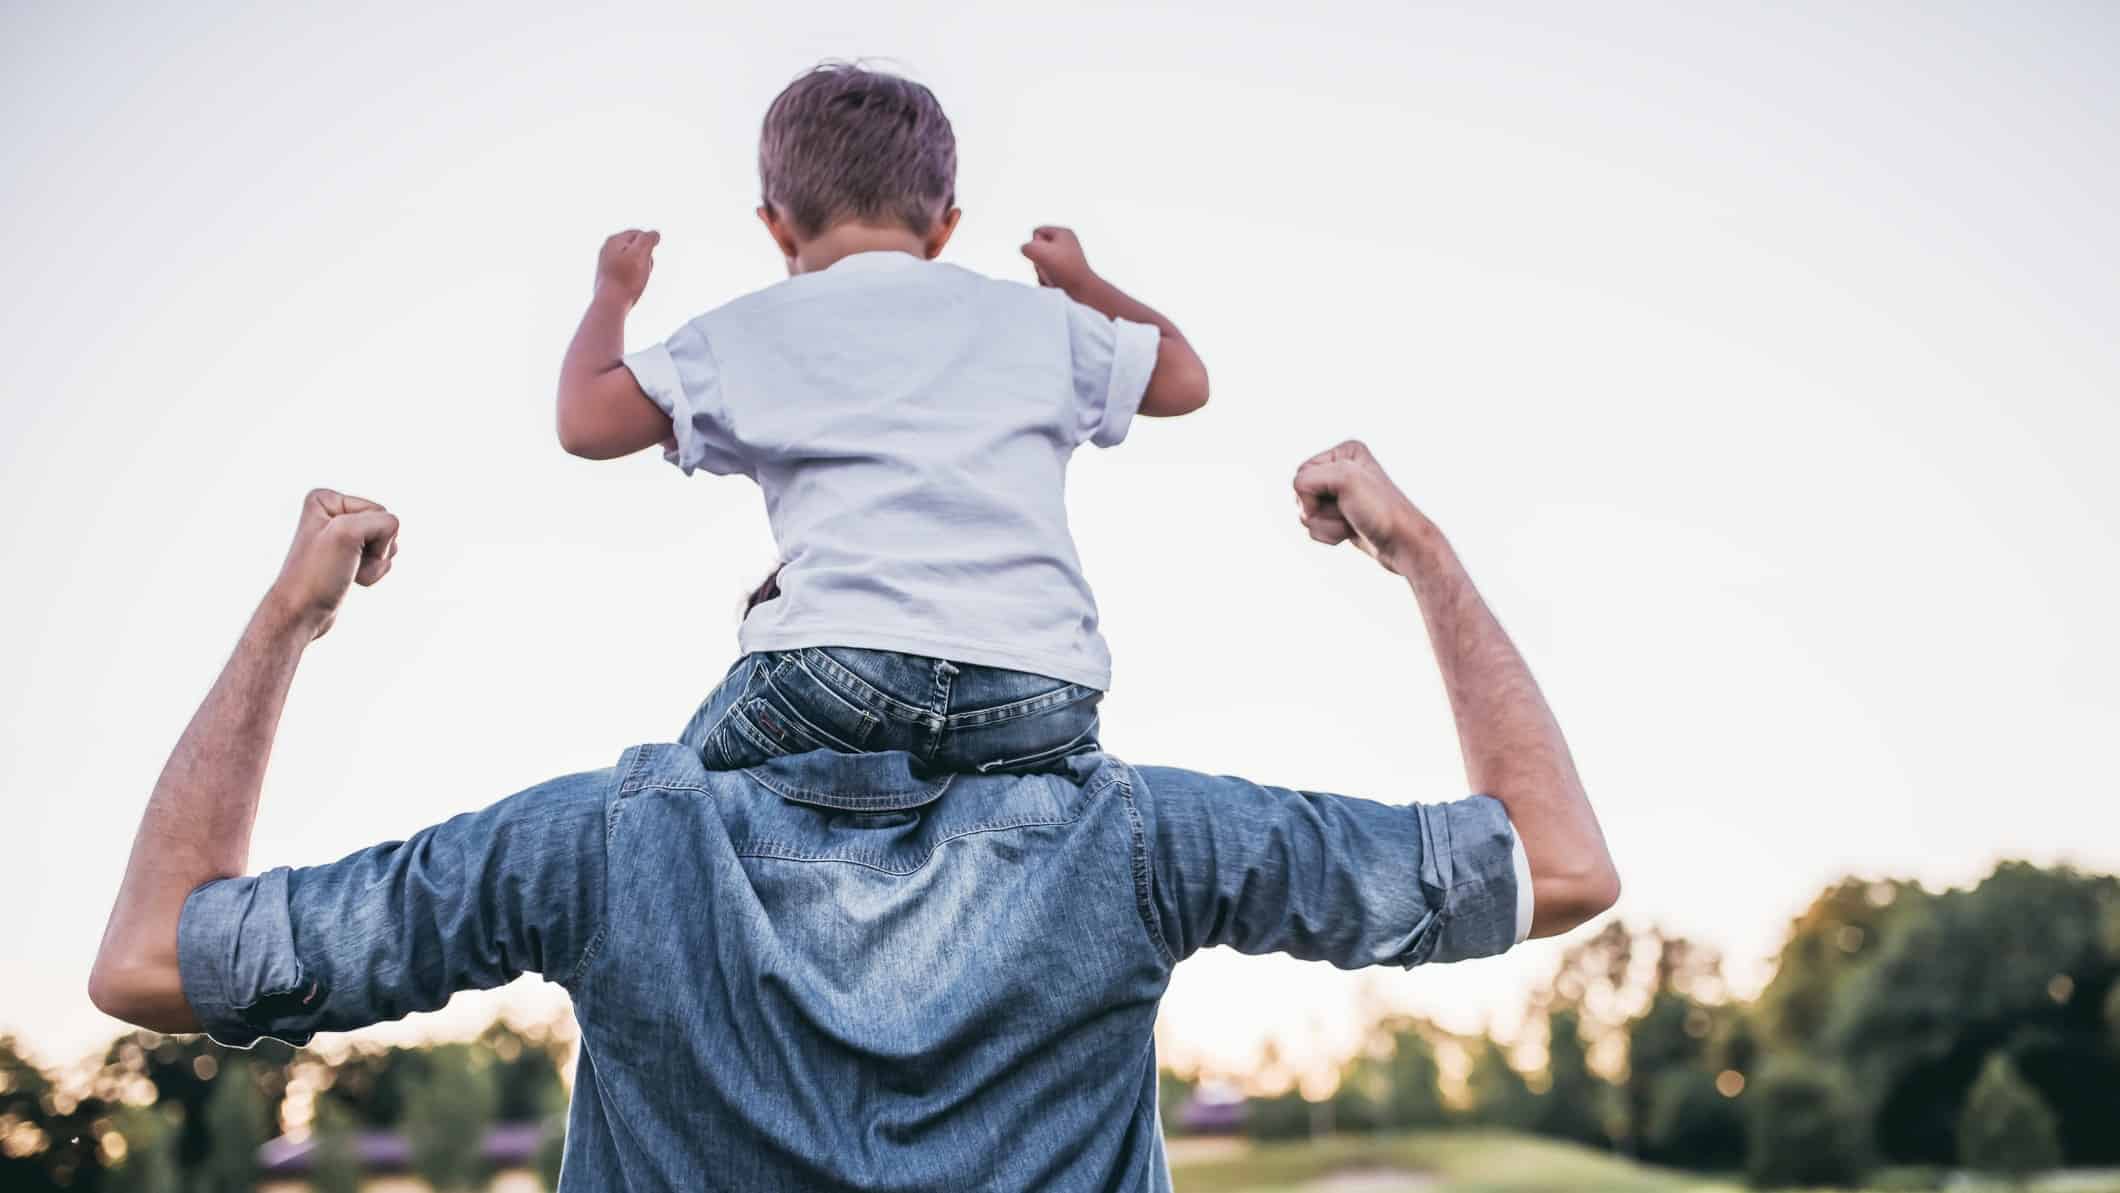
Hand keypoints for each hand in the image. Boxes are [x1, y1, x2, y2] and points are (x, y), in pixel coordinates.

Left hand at [266, 489, 399, 640]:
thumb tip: (394, 534)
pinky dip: (373, 573)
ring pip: (386, 543)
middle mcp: (332, 513)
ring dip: (375, 564)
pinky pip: (380, 558)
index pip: (379, 512)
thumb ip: (382, 522)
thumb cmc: (317, 575)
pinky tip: (352, 579)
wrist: (301, 612)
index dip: (371, 536)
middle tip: (347, 563)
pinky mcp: (348, 556)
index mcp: (325, 499)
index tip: (343, 551)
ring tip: (349, 572)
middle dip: (375, 550)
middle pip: (384, 526)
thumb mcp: (347, 534)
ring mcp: (341, 536)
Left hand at [596, 229, 659, 306]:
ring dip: (639, 270)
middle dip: (644, 258)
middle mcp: (607, 249)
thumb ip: (648, 239)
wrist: (610, 304)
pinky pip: (626, 273)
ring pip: (632, 262)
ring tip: (636, 281)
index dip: (649, 247)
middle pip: (636, 248)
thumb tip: (654, 234)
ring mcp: (606, 263)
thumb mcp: (640, 254)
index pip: (639, 234)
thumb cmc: (625, 279)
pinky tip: (631, 288)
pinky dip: (632, 279)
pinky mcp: (607, 277)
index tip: (646, 260)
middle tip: (641, 271)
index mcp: (613, 240)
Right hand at [1021, 226, 1095, 292]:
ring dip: (1042, 272)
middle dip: (1038, 261)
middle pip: (1038, 249)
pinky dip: (1048, 280)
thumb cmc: (1064, 268)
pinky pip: (1048, 274)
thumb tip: (1028, 253)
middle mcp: (1066, 243)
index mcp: (1063, 232)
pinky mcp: (1066, 271)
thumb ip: (1026, 247)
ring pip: (1041, 263)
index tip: (1046, 254)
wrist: (1083, 289)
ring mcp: (1066, 258)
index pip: (1037, 232)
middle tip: (1049, 268)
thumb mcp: (1038, 251)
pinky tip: (1057, 283)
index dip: (1035, 244)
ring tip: (1053, 277)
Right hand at [1293, 440, 1434, 573]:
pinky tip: (1349, 532)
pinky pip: (1314, 527)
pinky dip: (1328, 534)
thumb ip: (1308, 479)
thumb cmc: (1380, 511)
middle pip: (1300, 495)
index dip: (1313, 494)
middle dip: (1319, 512)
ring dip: (1325, 526)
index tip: (1342, 500)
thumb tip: (1300, 503)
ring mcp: (1340, 494)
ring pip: (1305, 514)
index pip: (1301, 474)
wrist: (1403, 544)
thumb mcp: (1345, 479)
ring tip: (1350, 524)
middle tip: (1348, 513)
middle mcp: (1342, 469)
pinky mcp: (1340, 515)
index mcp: (1345, 452)